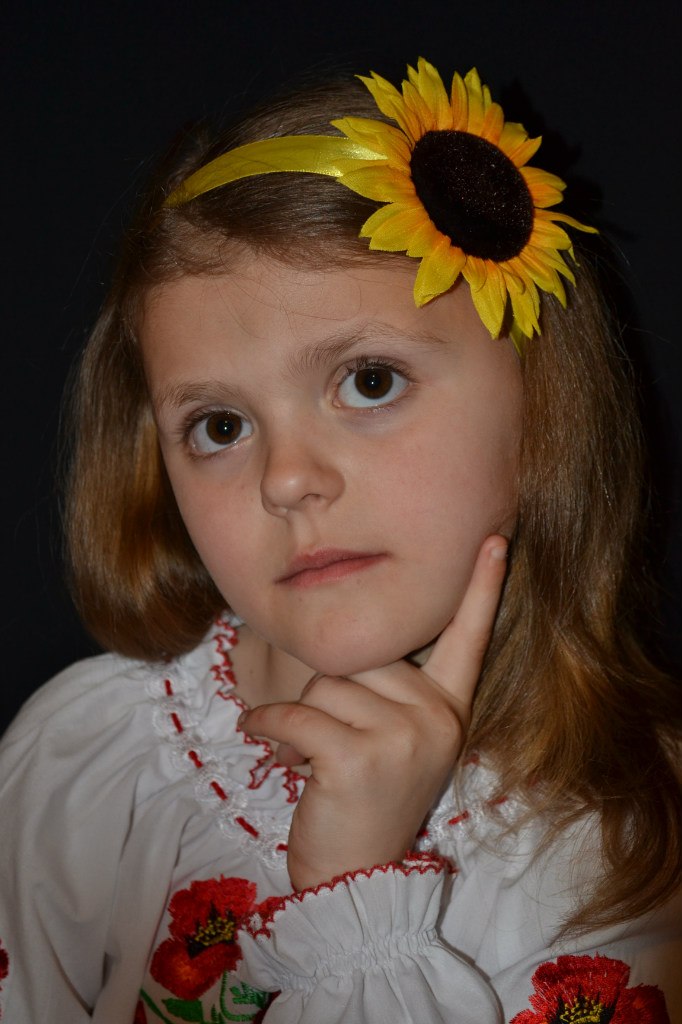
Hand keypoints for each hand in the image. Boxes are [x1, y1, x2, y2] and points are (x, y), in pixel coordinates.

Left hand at [238, 535, 507, 890]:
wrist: (353, 877)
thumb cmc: (362, 800)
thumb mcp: (389, 741)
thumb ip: (383, 691)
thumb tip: (346, 639)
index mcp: (446, 710)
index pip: (468, 639)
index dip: (482, 589)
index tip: (497, 540)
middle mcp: (435, 719)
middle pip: (362, 655)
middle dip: (330, 693)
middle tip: (328, 739)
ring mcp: (403, 739)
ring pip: (326, 683)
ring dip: (300, 718)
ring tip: (309, 756)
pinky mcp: (360, 758)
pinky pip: (297, 713)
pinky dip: (268, 727)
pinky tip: (267, 744)